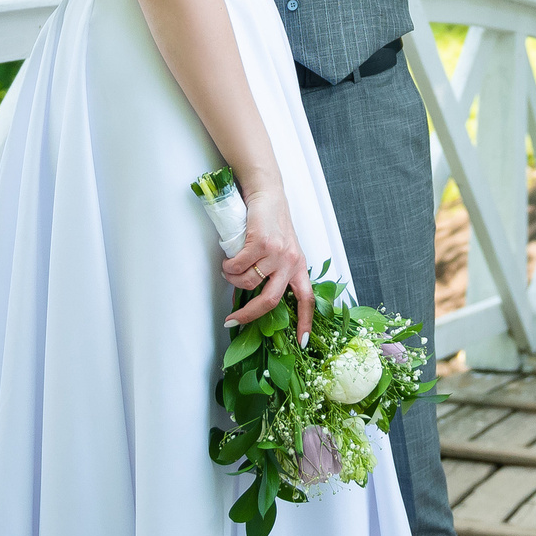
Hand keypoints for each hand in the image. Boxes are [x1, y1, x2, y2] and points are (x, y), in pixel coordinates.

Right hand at [221, 182, 313, 342]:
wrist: (267, 193)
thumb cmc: (271, 222)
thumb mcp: (281, 249)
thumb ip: (273, 272)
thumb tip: (252, 299)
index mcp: (299, 266)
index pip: (307, 299)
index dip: (305, 322)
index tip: (301, 343)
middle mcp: (291, 262)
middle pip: (271, 301)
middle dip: (248, 315)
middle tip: (232, 320)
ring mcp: (277, 253)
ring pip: (248, 283)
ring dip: (233, 280)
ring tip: (229, 270)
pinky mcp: (261, 242)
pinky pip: (238, 266)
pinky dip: (229, 267)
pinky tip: (228, 261)